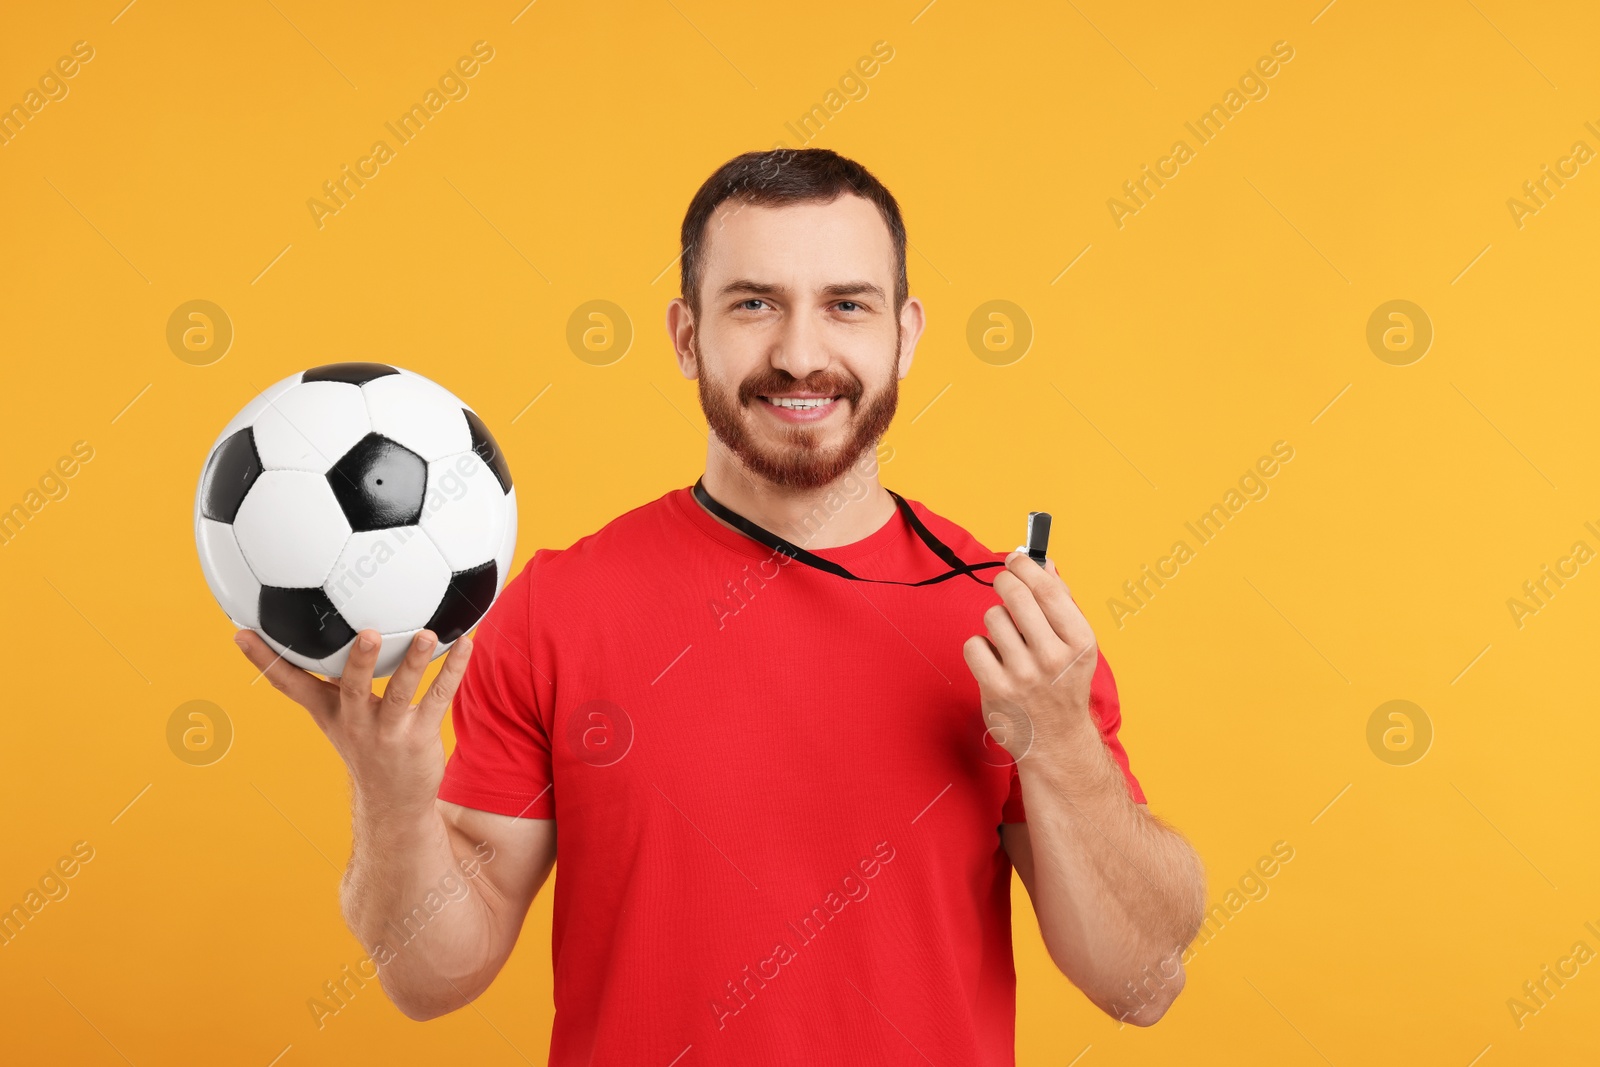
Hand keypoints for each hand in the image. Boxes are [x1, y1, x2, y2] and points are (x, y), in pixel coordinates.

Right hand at [233, 628, 472, 813]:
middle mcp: (356, 721)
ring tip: (427, 635)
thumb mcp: (337, 716)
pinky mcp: (420, 736)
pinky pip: (439, 698)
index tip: (242, 633)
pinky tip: (465, 643)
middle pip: (353, 688)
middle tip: (367, 632)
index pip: (290, 685)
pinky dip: (452, 671)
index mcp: (330, 712)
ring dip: (415, 662)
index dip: (265, 661)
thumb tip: (315, 635)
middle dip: (360, 661)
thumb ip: (327, 678)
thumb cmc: (365, 745)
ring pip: (402, 693)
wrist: (392, 802)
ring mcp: (389, 731)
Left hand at [962, 551, 1099, 763]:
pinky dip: (980, 646)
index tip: (1015, 559)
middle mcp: (1054, 657)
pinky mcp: (996, 689)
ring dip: (996, 620)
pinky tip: (995, 658)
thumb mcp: (1077, 645)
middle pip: (1015, 595)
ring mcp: (1024, 675)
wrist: (1056, 740)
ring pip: (992, 617)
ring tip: (1008, 638)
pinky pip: (974, 644)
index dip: (1026, 566)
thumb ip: (1062, 603)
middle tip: (1004, 582)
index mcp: (1080, 642)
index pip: (1048, 589)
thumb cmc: (1064, 684)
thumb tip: (1043, 564)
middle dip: (1005, 581)